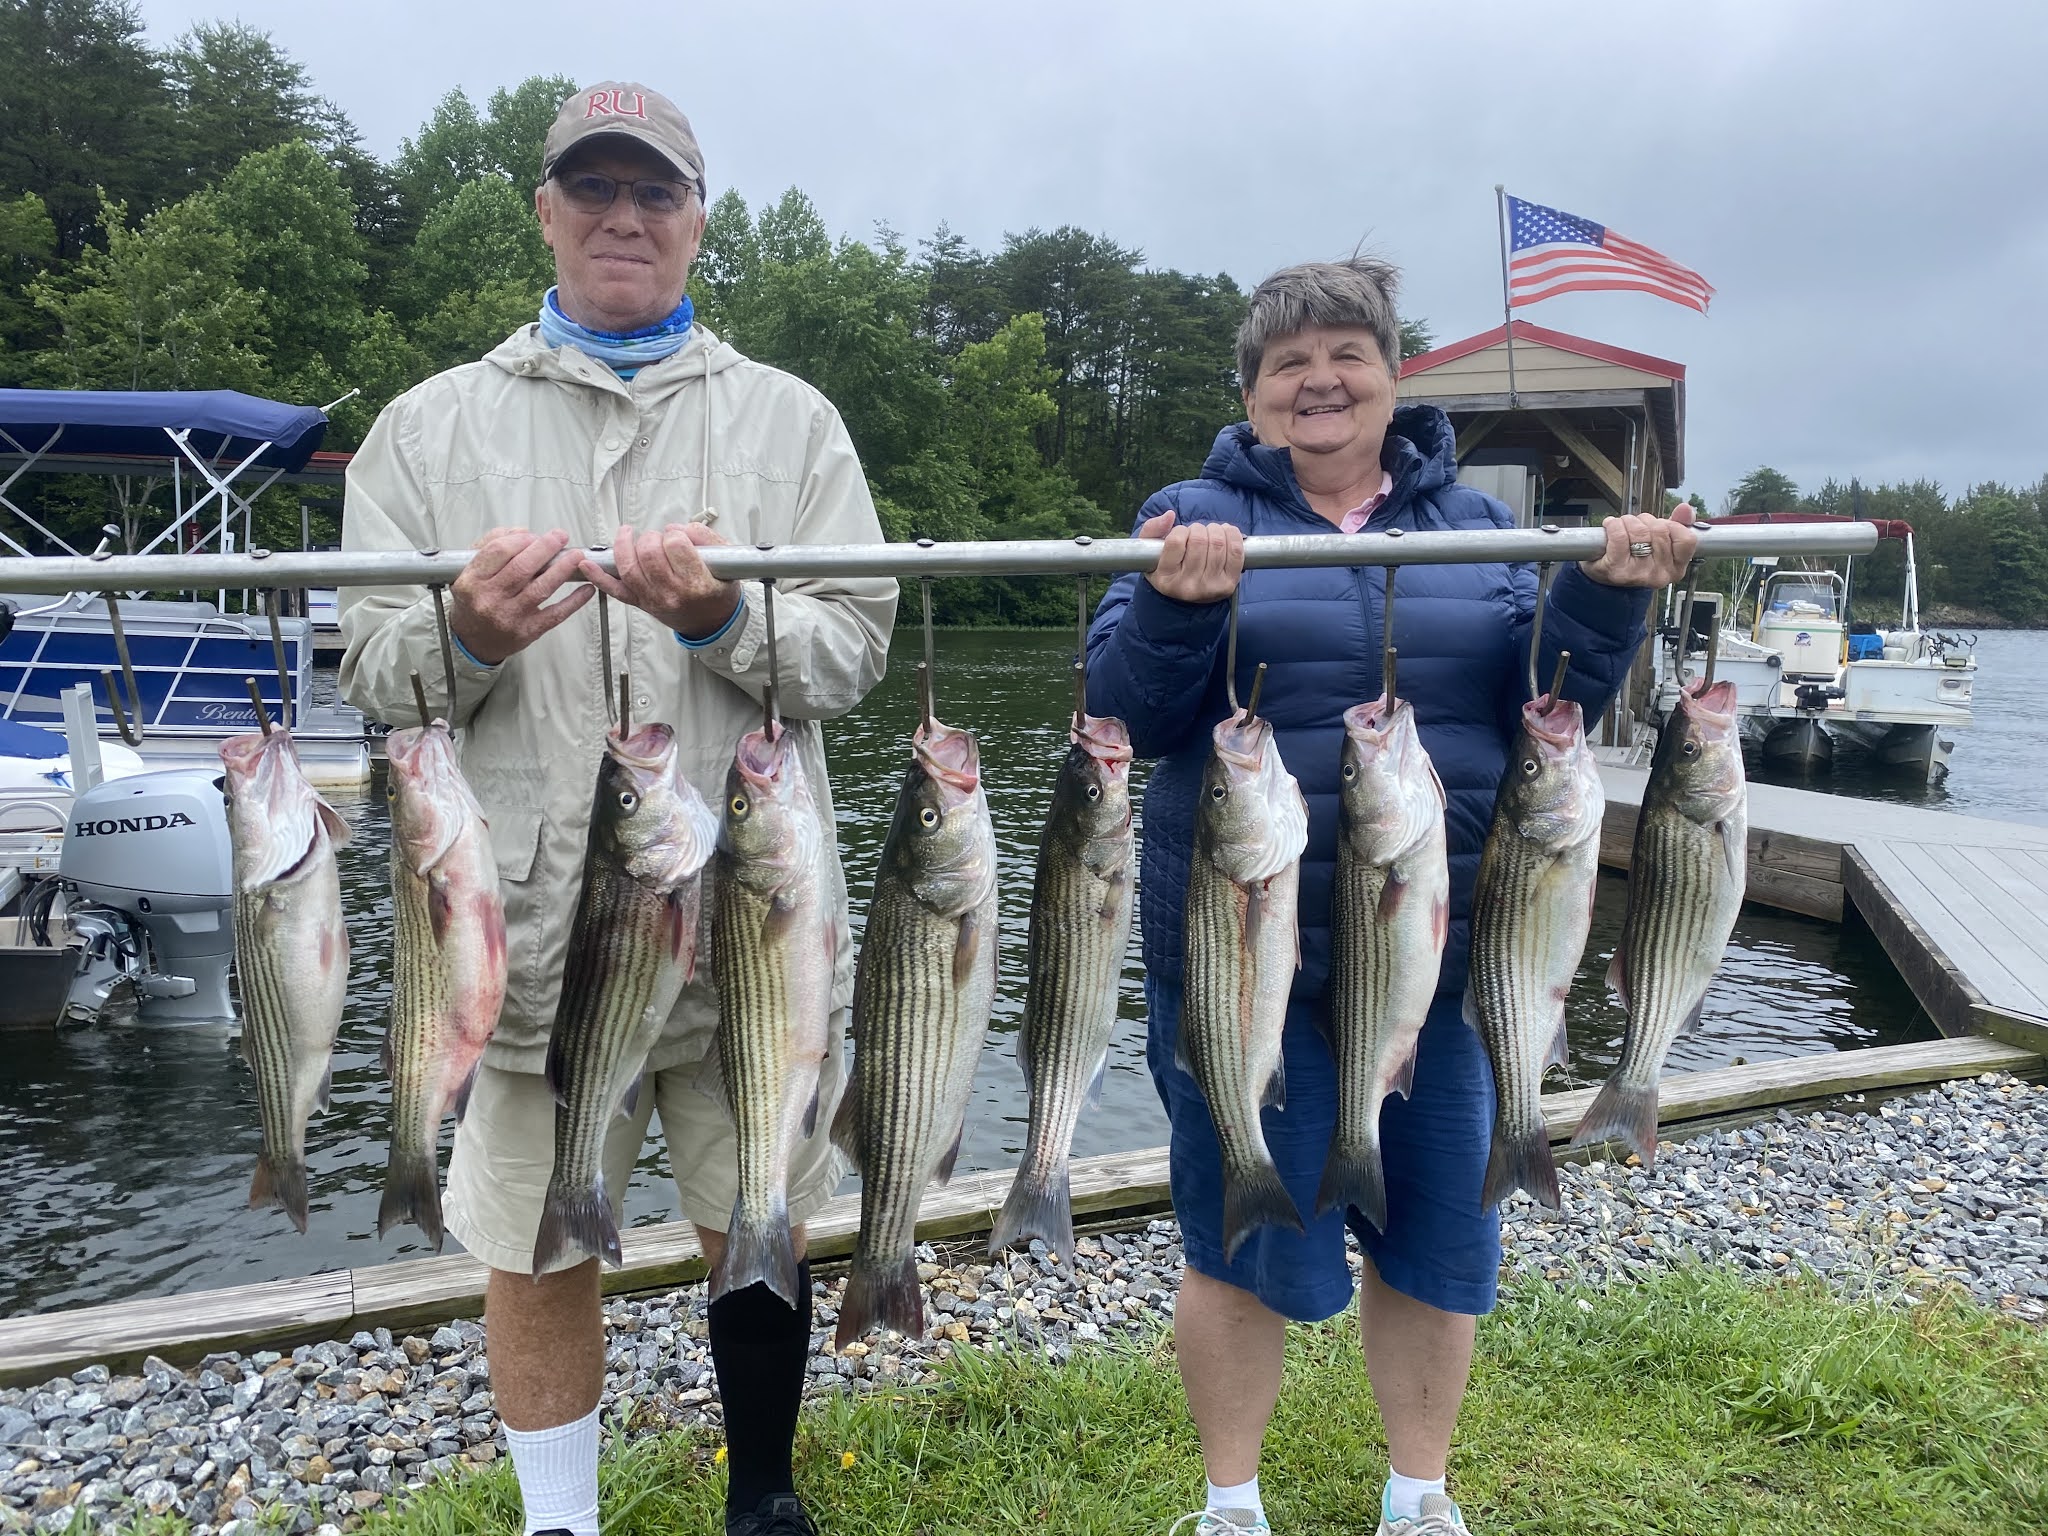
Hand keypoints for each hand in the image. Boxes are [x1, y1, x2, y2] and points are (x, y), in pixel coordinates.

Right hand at [448, 527, 594, 665]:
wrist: (473, 639)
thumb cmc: (475, 600)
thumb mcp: (470, 569)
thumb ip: (491, 544)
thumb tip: (522, 532)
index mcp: (472, 580)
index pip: (499, 551)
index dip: (522, 539)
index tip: (535, 535)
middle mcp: (489, 599)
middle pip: (522, 567)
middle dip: (546, 548)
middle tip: (560, 537)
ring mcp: (509, 616)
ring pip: (541, 588)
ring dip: (563, 569)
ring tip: (576, 556)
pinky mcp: (527, 631)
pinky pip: (555, 614)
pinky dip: (574, 601)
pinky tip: (585, 589)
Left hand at [582, 523, 740, 638]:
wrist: (712, 622)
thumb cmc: (718, 591)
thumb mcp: (726, 560)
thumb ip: (704, 537)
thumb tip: (678, 528)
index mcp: (696, 582)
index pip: (675, 545)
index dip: (674, 534)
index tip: (678, 537)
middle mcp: (672, 593)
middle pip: (648, 554)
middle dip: (650, 538)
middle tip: (658, 540)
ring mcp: (653, 600)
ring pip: (628, 567)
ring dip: (624, 545)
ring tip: (628, 535)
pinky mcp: (640, 603)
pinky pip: (615, 590)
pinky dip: (598, 576)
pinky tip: (588, 563)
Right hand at [1141, 509, 1243, 603]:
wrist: (1187, 593)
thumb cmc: (1168, 567)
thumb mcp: (1150, 551)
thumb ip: (1152, 529)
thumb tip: (1169, 515)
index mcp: (1166, 579)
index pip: (1176, 541)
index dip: (1180, 530)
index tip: (1181, 533)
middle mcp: (1188, 587)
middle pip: (1199, 540)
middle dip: (1198, 529)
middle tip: (1196, 533)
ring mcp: (1210, 587)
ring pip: (1218, 543)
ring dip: (1215, 530)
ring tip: (1209, 533)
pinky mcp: (1229, 584)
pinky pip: (1236, 551)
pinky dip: (1232, 535)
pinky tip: (1225, 534)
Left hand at [1579, 504, 1700, 587]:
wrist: (1604, 573)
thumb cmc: (1634, 556)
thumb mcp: (1660, 542)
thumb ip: (1678, 524)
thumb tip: (1685, 509)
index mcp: (1676, 568)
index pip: (1687, 539)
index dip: (1672, 525)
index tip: (1659, 526)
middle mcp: (1660, 574)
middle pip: (1660, 530)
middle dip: (1646, 520)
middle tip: (1637, 526)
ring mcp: (1638, 574)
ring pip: (1640, 531)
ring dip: (1629, 521)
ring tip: (1623, 526)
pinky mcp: (1616, 570)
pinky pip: (1619, 536)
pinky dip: (1613, 525)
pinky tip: (1610, 526)